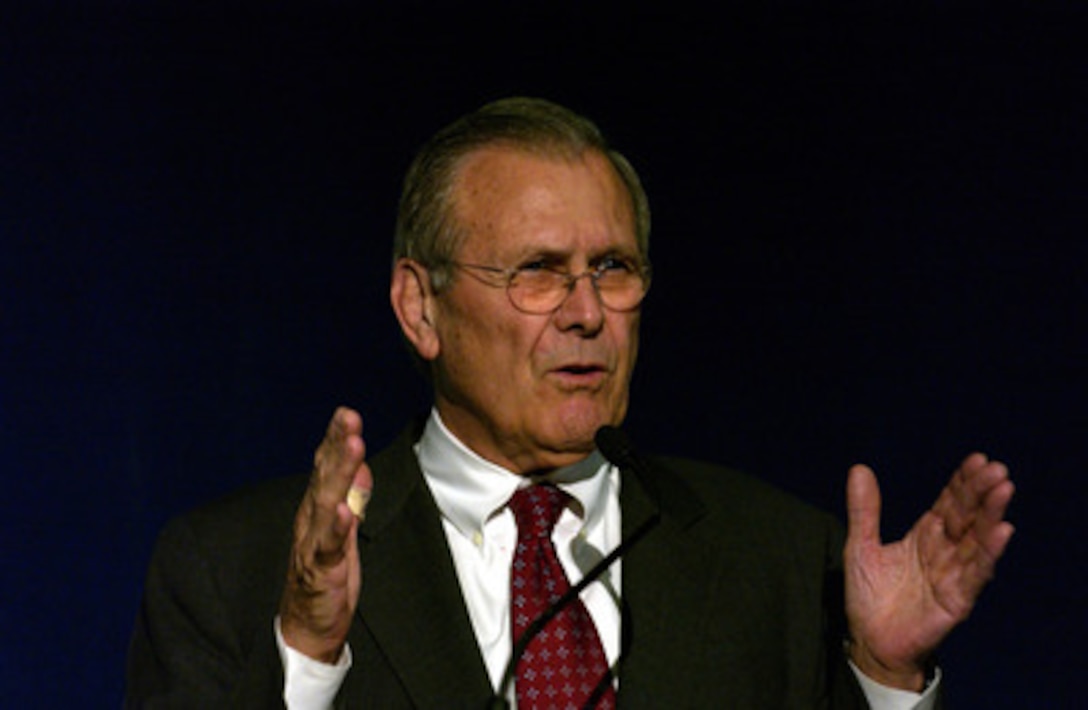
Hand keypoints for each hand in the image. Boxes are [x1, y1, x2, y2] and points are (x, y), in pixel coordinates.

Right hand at [279, 407, 372, 662]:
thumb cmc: (326, 576)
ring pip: (326, 503)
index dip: (334, 440)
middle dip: (337, 444)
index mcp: (317, 509)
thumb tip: (362, 467)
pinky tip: (343, 509)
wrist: (307, 627)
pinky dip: (335, 526)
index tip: (346, 412)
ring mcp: (313, 544)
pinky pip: (327, 546)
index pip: (324, 468)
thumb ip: (352, 499)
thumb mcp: (345, 531)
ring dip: (339, 473)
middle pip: (324, 476)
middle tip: (348, 416)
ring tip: (352, 447)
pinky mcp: (320, 570)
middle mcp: (311, 521)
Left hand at [844, 453, 1014, 689]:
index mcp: (926, 535)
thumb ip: (864, 511)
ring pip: (977, 540)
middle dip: (981, 493)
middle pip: (968, 516)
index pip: (950, 503)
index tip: (977, 459)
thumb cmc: (869, 595)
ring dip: (991, 515)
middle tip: (996, 469)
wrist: (869, 641)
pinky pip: (975, 574)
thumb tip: (859, 468)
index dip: (963, 482)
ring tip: (1003, 490)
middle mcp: (945, 551)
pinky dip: (989, 553)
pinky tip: (1001, 531)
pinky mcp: (956, 600)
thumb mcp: (861, 546)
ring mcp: (953, 574)